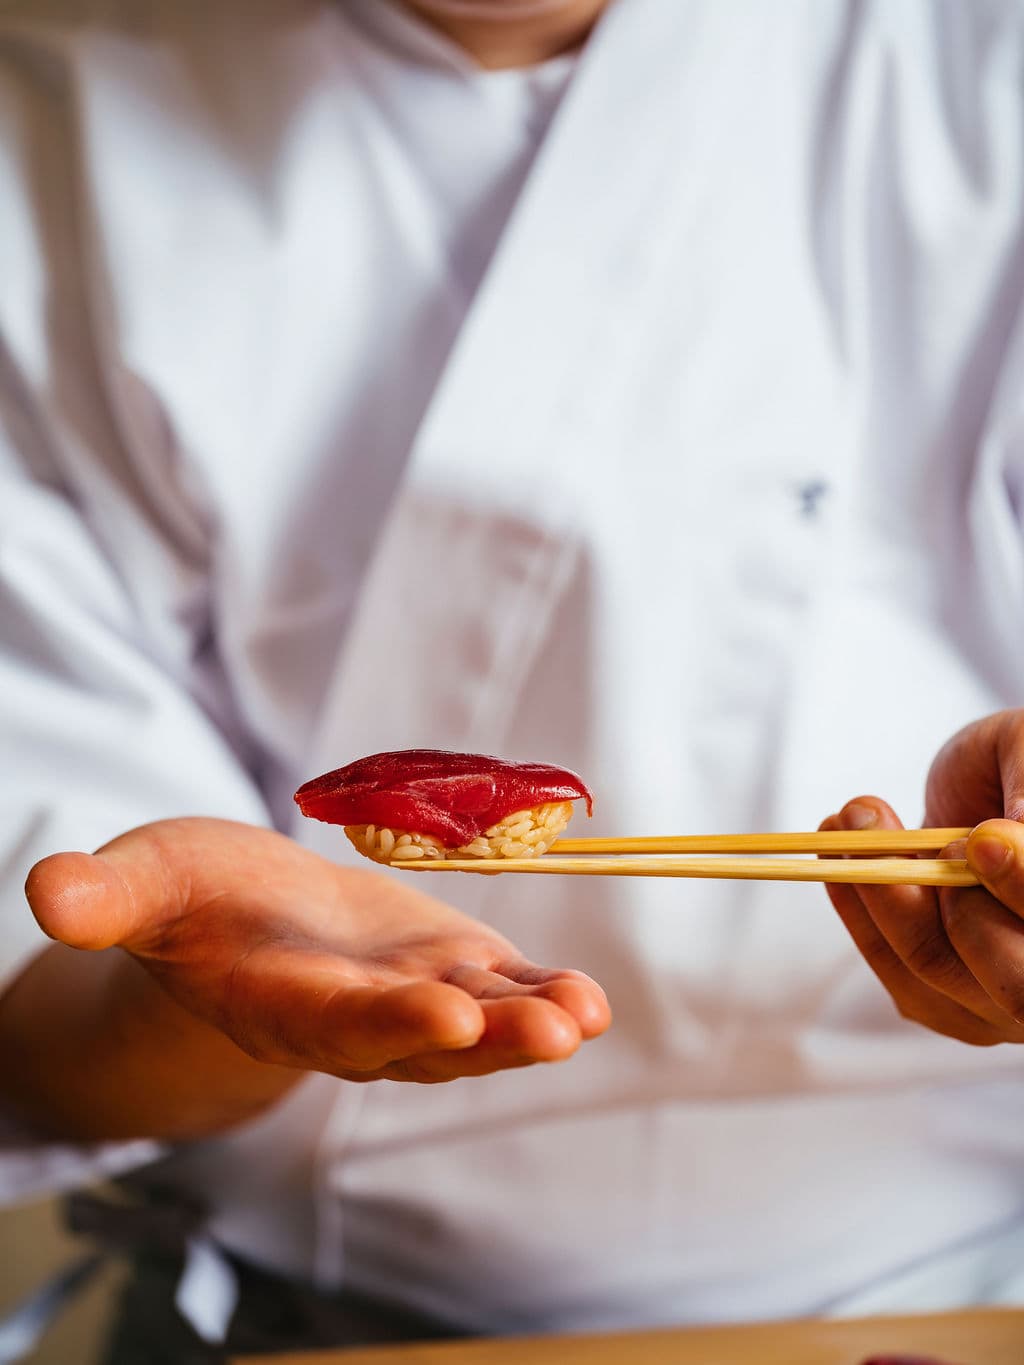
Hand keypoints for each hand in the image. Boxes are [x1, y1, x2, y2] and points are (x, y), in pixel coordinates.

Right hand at [25, 818, 609, 1084]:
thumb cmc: (192, 898)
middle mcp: (354, 1016)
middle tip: (550, 1031)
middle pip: (422, 1039)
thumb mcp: (145, 882)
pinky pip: (503, 990)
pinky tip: (588, 998)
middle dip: (485, 1039)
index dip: (387, 1021)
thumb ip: (107, 896)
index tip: (444, 1017)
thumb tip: (45, 887)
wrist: (248, 920)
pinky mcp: (451, 970)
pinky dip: (544, 995)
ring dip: (531, 1024)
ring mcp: (411, 997)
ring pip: (476, 1024)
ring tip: (584, 1014)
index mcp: (279, 1001)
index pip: (334, 1021)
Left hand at [821, 709, 1023, 1045]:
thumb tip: (1014, 836)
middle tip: (933, 837)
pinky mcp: (952, 1003)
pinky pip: (896, 971)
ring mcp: (1008, 1002)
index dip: (1022, 886)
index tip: (981, 837)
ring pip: (938, 970)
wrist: (1004, 781)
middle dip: (959, 909)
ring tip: (856, 814)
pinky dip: (858, 908)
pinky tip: (837, 846)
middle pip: (1014, 985)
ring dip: (884, 892)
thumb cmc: (1023, 761)